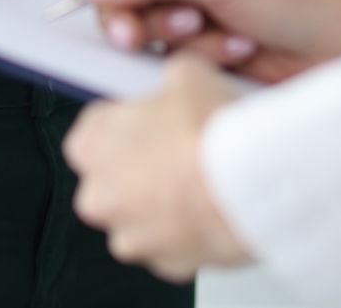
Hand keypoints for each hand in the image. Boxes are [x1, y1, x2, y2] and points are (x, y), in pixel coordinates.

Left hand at [63, 56, 251, 280]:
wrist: (250, 183)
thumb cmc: (211, 135)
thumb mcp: (188, 75)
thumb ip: (171, 78)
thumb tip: (180, 78)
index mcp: (92, 147)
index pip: (91, 131)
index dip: (125, 123)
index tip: (147, 121)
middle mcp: (101, 197)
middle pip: (109, 180)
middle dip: (137, 169)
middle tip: (175, 151)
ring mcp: (132, 236)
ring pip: (139, 219)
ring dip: (162, 205)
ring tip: (198, 181)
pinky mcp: (168, 264)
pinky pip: (172, 246)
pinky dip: (189, 231)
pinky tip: (213, 207)